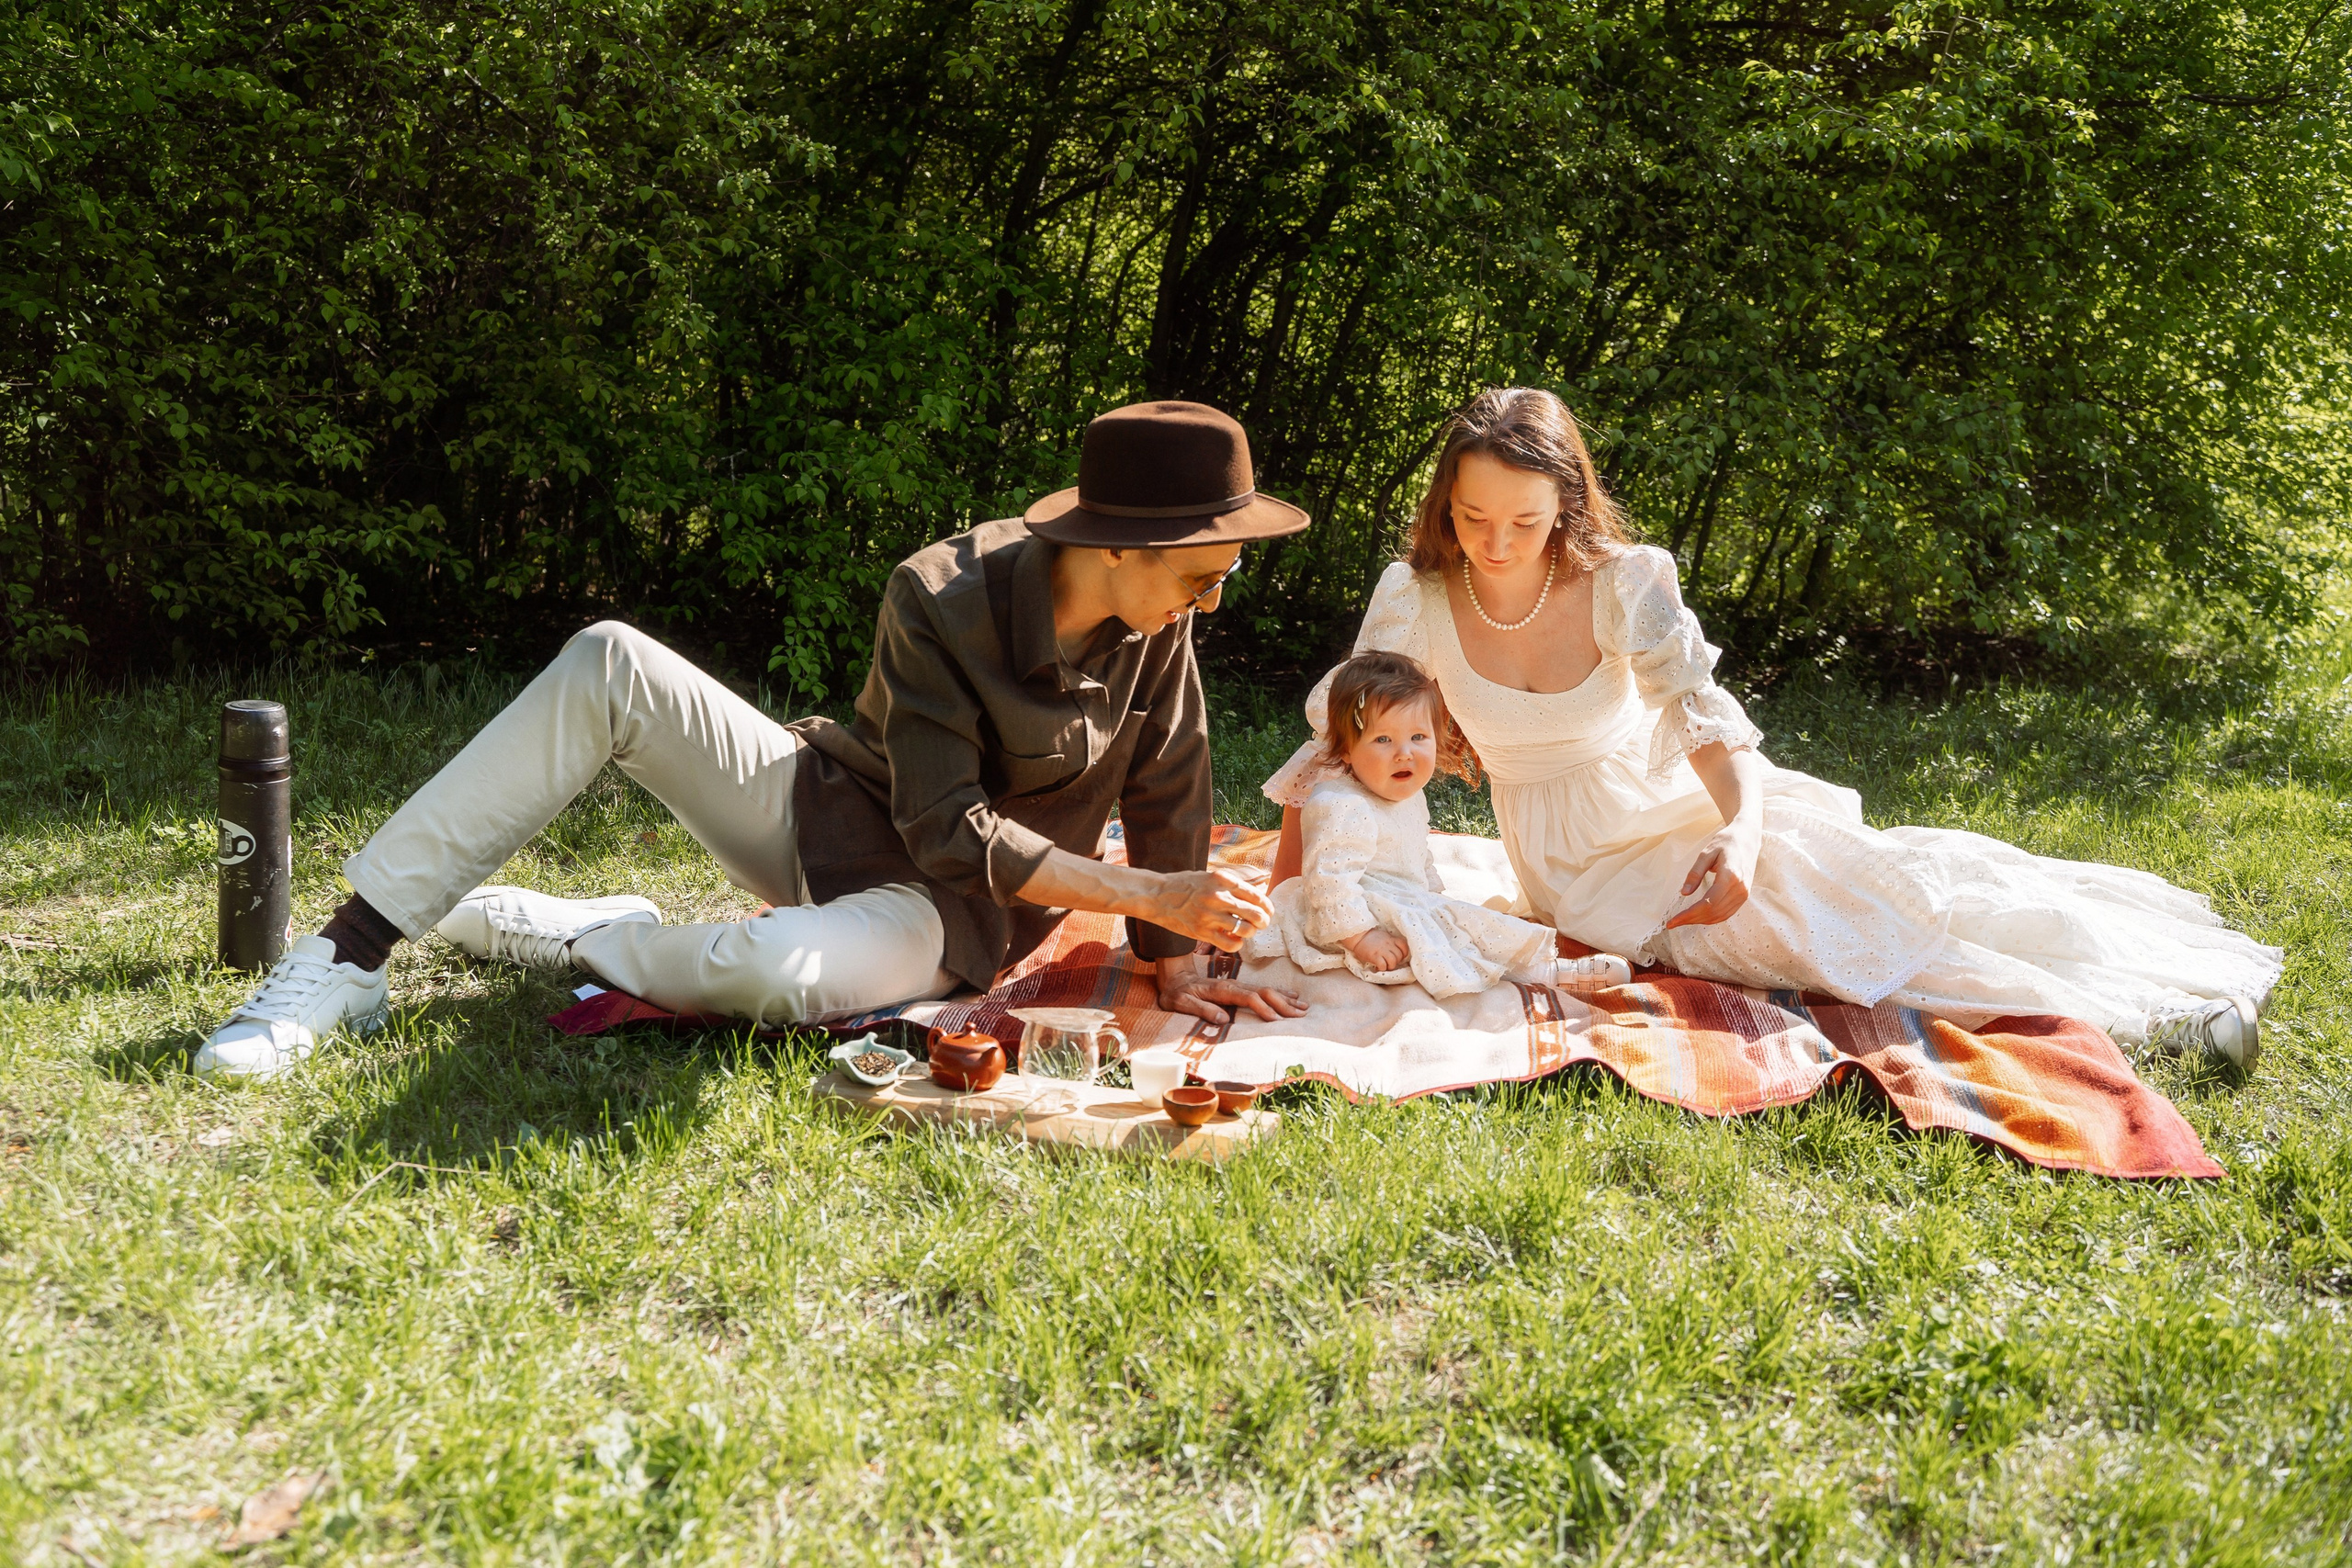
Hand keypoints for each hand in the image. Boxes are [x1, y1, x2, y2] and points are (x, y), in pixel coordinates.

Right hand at [1138, 868, 1273, 950]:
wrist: (1156, 895)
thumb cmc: (1185, 884)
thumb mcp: (1210, 876)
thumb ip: (1232, 884)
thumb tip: (1258, 894)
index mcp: (1223, 880)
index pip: (1256, 896)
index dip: (1267, 907)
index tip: (1268, 912)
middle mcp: (1218, 896)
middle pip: (1255, 914)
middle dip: (1263, 921)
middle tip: (1261, 923)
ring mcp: (1209, 915)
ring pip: (1245, 930)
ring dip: (1250, 933)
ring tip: (1245, 931)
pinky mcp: (1201, 932)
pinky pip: (1230, 944)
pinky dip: (1237, 944)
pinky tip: (1234, 940)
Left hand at [1157, 959, 1307, 1025]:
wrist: (1173, 977)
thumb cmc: (1175, 993)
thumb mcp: (1180, 1003)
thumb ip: (1201, 1009)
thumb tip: (1223, 1019)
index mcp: (1220, 990)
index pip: (1248, 998)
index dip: (1263, 1008)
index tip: (1277, 1020)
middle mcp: (1232, 985)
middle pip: (1263, 993)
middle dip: (1283, 1004)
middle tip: (1301, 1015)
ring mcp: (1237, 985)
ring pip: (1265, 990)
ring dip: (1285, 998)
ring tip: (1303, 1006)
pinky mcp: (1238, 987)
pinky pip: (1262, 990)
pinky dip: (1278, 993)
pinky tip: (1290, 996)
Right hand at [1341, 927, 1409, 970]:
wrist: (1358, 936)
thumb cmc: (1370, 937)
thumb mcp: (1384, 936)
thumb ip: (1391, 942)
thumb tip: (1396, 951)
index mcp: (1391, 939)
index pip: (1404, 946)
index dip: (1404, 954)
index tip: (1399, 957)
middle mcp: (1388, 944)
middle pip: (1399, 956)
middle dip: (1396, 962)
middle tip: (1389, 963)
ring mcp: (1381, 950)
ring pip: (1393, 961)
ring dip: (1390, 966)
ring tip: (1385, 966)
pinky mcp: (1374, 956)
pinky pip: (1383, 965)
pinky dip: (1382, 968)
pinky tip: (1378, 967)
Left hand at [1664, 823, 1759, 928]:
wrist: (1747, 837)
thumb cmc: (1726, 842)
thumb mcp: (1706, 853)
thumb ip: (1695, 873)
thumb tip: (1684, 893)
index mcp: (1730, 877)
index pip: (1707, 904)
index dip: (1689, 915)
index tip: (1672, 921)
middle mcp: (1740, 889)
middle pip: (1713, 913)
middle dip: (1691, 920)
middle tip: (1673, 922)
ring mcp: (1744, 894)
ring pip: (1720, 916)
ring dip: (1701, 921)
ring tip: (1683, 920)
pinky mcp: (1744, 895)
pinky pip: (1727, 913)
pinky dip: (1712, 918)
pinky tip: (1699, 916)